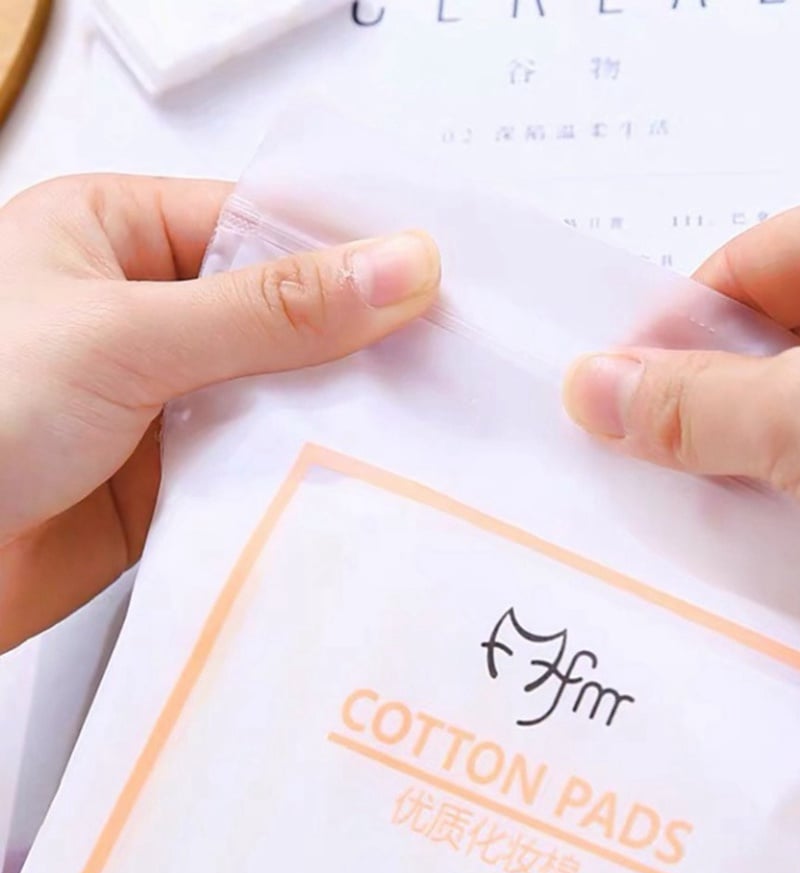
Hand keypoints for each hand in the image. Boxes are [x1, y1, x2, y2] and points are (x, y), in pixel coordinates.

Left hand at [0, 175, 439, 649]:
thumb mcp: (124, 336)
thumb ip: (268, 310)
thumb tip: (392, 268)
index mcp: (117, 235)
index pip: (263, 227)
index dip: (348, 253)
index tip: (431, 285)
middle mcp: (143, 314)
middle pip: (281, 313)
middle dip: (353, 341)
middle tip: (442, 361)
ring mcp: (161, 399)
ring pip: (278, 394)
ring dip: (331, 414)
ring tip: (417, 424)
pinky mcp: (172, 478)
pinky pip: (258, 464)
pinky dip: (300, 473)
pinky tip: (349, 478)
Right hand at [564, 162, 799, 598]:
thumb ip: (690, 405)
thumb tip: (592, 388)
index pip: (741, 267)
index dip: (668, 335)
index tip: (615, 402)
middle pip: (781, 332)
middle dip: (713, 403)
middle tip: (652, 466)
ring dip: (765, 452)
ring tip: (714, 509)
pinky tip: (791, 529)